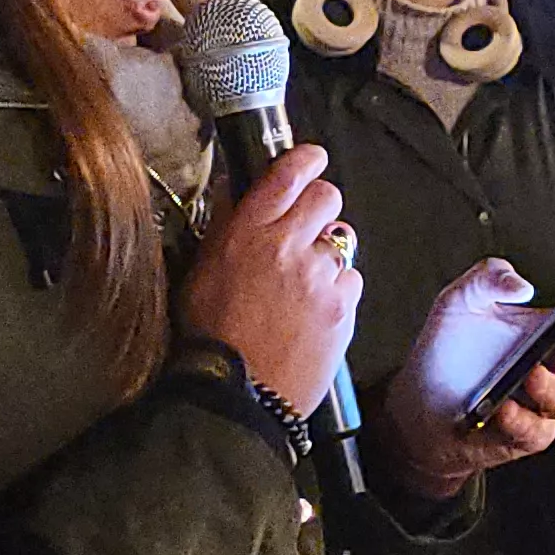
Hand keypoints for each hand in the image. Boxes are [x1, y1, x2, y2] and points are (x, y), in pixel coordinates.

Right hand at [181, 144, 357, 418]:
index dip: (306, 159)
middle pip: (327, 196)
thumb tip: (238, 188)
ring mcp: (318, 276)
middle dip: (320, 205)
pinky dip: (339, 290)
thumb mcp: (201, 272)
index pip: (288, 172)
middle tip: (307, 227)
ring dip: (326, 255)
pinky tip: (315, 311)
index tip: (312, 159)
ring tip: (303, 286)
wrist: (236, 395)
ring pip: (341, 241)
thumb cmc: (211, 337)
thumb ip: (226, 225)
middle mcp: (286, 246)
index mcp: (246, 232)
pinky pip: (352, 280)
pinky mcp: (342, 306)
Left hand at [381, 266, 554, 496]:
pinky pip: (532, 429)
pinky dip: (519, 419)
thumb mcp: (460, 301)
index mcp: (546, 333)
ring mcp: (541, 403)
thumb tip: (522, 286)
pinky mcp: (526, 435)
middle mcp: (552, 368)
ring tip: (530, 373)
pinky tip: (503, 408)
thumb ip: (487, 278)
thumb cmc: (448, 353)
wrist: (420, 406)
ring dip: (546, 384)